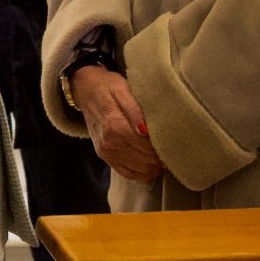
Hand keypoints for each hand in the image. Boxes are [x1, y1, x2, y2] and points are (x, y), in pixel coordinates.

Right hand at [72, 66, 163, 182]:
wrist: (85, 90)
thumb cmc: (107, 86)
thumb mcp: (122, 89)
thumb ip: (134, 109)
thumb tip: (145, 130)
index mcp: (115, 126)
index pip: (148, 147)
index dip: (164, 146)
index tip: (174, 140)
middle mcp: (109, 143)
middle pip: (146, 160)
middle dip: (161, 156)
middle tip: (172, 147)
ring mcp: (106, 152)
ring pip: (140, 170)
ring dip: (154, 165)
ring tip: (162, 153)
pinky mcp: (105, 157)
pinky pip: (129, 174)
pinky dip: (143, 172)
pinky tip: (150, 162)